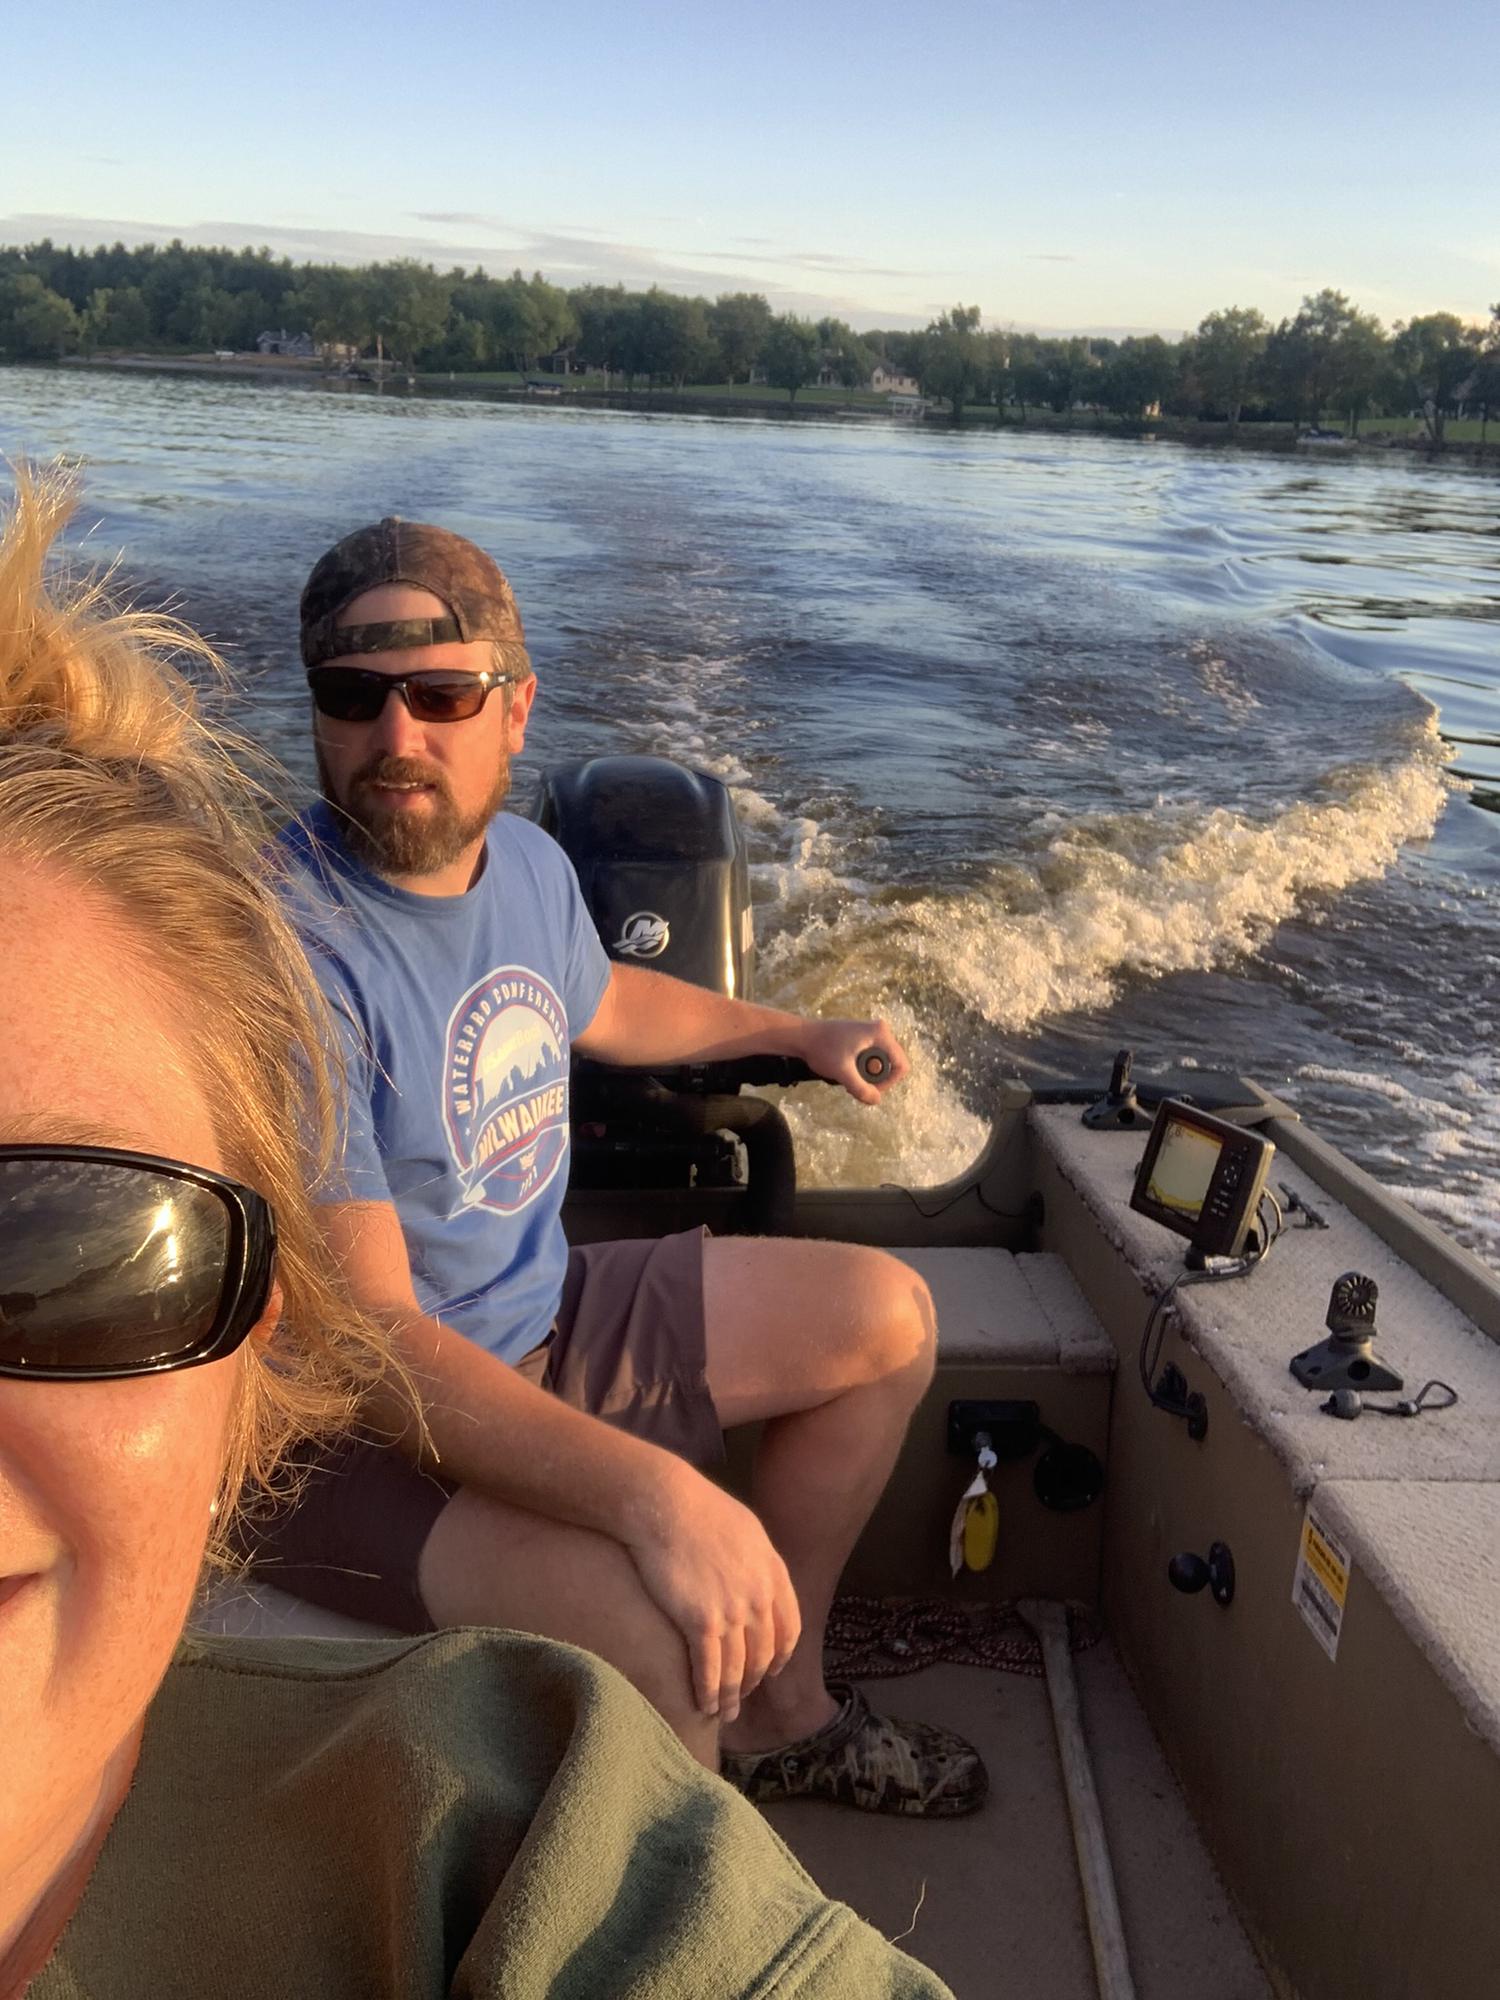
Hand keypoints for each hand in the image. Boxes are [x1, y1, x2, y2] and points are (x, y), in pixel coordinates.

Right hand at [623, 1462, 800, 1723]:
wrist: (666, 1505)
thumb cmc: (698, 1509)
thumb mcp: (745, 1529)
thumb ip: (758, 1560)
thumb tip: (758, 1579)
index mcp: (773, 1572)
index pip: (788, 1628)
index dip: (780, 1655)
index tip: (770, 1670)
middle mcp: (759, 1596)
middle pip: (763, 1653)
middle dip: (753, 1680)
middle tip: (742, 1696)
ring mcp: (732, 1611)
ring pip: (738, 1668)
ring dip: (731, 1696)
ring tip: (723, 1713)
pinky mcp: (701, 1622)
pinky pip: (710, 1669)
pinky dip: (709, 1692)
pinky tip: (703, 1705)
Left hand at [799, 1015, 908, 1105]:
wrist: (802, 1035)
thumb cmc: (821, 1048)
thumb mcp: (842, 1072)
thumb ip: (860, 1088)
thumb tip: (876, 1100)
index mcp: (880, 1034)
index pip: (901, 1065)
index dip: (889, 1083)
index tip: (869, 1089)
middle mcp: (880, 1031)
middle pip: (891, 1065)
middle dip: (875, 1080)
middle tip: (854, 1084)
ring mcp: (871, 1033)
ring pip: (880, 1064)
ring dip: (866, 1076)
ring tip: (847, 1078)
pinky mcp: (863, 1038)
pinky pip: (871, 1059)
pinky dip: (860, 1069)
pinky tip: (845, 1071)